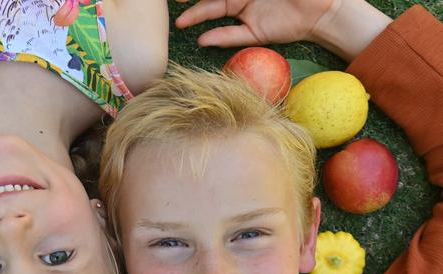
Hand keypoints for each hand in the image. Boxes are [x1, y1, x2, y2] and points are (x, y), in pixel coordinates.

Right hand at [175, 0, 339, 47]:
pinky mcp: (258, 33)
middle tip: (175, 4)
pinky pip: (234, 36)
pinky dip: (219, 38)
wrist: (328, 7)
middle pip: (213, 0)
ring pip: (218, 16)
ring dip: (200, 18)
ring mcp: (250, 14)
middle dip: (194, 3)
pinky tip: (203, 40)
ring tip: (181, 23)